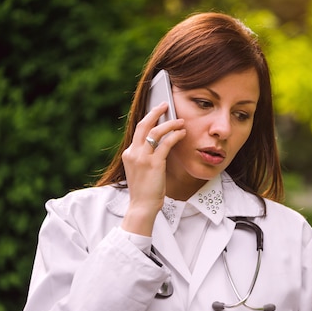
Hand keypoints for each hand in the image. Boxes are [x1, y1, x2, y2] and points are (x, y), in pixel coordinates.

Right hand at [120, 102, 185, 235]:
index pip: (138, 131)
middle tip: (165, 105)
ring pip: (155, 132)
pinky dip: (175, 136)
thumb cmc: (145, 190)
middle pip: (143, 125)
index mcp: (129, 153)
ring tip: (180, 122)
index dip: (149, 119)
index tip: (157, 111)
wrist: (142, 206)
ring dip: (169, 124)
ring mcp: (142, 158)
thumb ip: (146, 156)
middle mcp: (133, 153)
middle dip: (155, 112)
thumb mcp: (141, 170)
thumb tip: (160, 144)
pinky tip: (182, 134)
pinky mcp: (154, 164)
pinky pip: (166, 144)